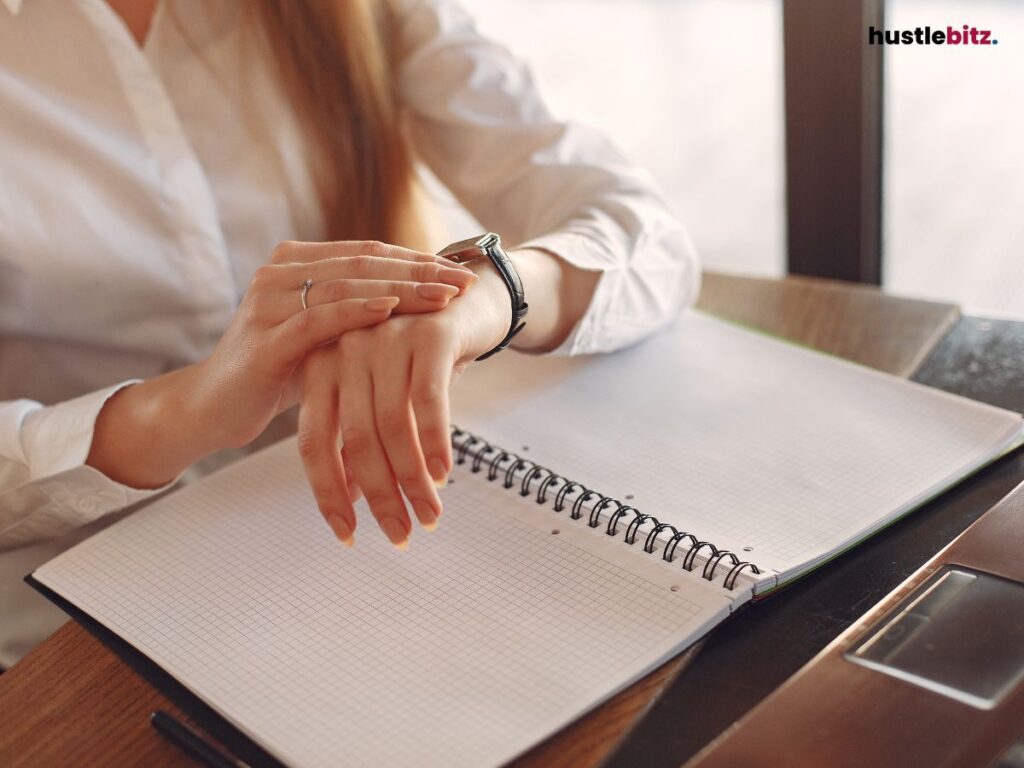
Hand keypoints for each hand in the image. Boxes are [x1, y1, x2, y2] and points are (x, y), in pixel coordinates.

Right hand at [194, 240, 477, 451]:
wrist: (213, 407)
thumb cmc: (277, 372)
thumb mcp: (324, 336)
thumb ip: (359, 313)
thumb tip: (425, 304)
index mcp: (295, 263)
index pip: (368, 254)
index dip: (417, 260)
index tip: (461, 272)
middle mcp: (280, 272)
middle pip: (363, 263)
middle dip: (419, 271)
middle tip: (463, 282)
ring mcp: (269, 302)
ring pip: (346, 286)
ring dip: (401, 289)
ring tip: (443, 296)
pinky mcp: (265, 338)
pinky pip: (318, 319)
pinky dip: (357, 312)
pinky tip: (392, 309)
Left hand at [296, 257, 510, 546]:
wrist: (469, 298)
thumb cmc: (420, 354)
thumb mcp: (382, 393)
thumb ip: (358, 436)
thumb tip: (350, 496)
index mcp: (322, 365)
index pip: (313, 441)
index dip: (328, 493)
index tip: (347, 534)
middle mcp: (346, 349)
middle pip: (352, 439)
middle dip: (378, 496)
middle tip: (399, 534)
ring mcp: (385, 338)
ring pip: (391, 425)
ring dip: (411, 479)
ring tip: (428, 514)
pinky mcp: (428, 335)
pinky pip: (428, 400)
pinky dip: (435, 443)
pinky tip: (443, 474)